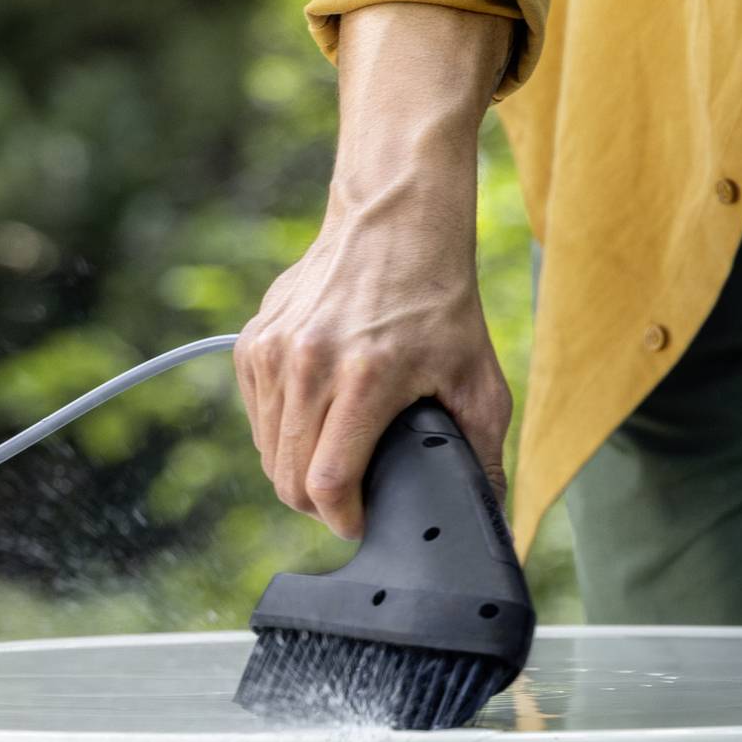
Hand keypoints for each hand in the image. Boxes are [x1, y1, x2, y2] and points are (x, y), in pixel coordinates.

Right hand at [237, 3, 514, 538]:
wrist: (393, 221)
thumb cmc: (439, 298)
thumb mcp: (477, 376)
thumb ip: (482, 450)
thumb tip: (488, 510)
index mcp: (366, 376)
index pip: (327, 482)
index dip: (343, 519)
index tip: (360, 521)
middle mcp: (310, 363)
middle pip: (289, 478)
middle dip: (320, 503)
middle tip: (351, 495)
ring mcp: (274, 351)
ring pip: (268, 453)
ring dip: (298, 468)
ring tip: (335, 455)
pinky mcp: (253, 343)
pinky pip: (258, 418)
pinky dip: (282, 431)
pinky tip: (317, 415)